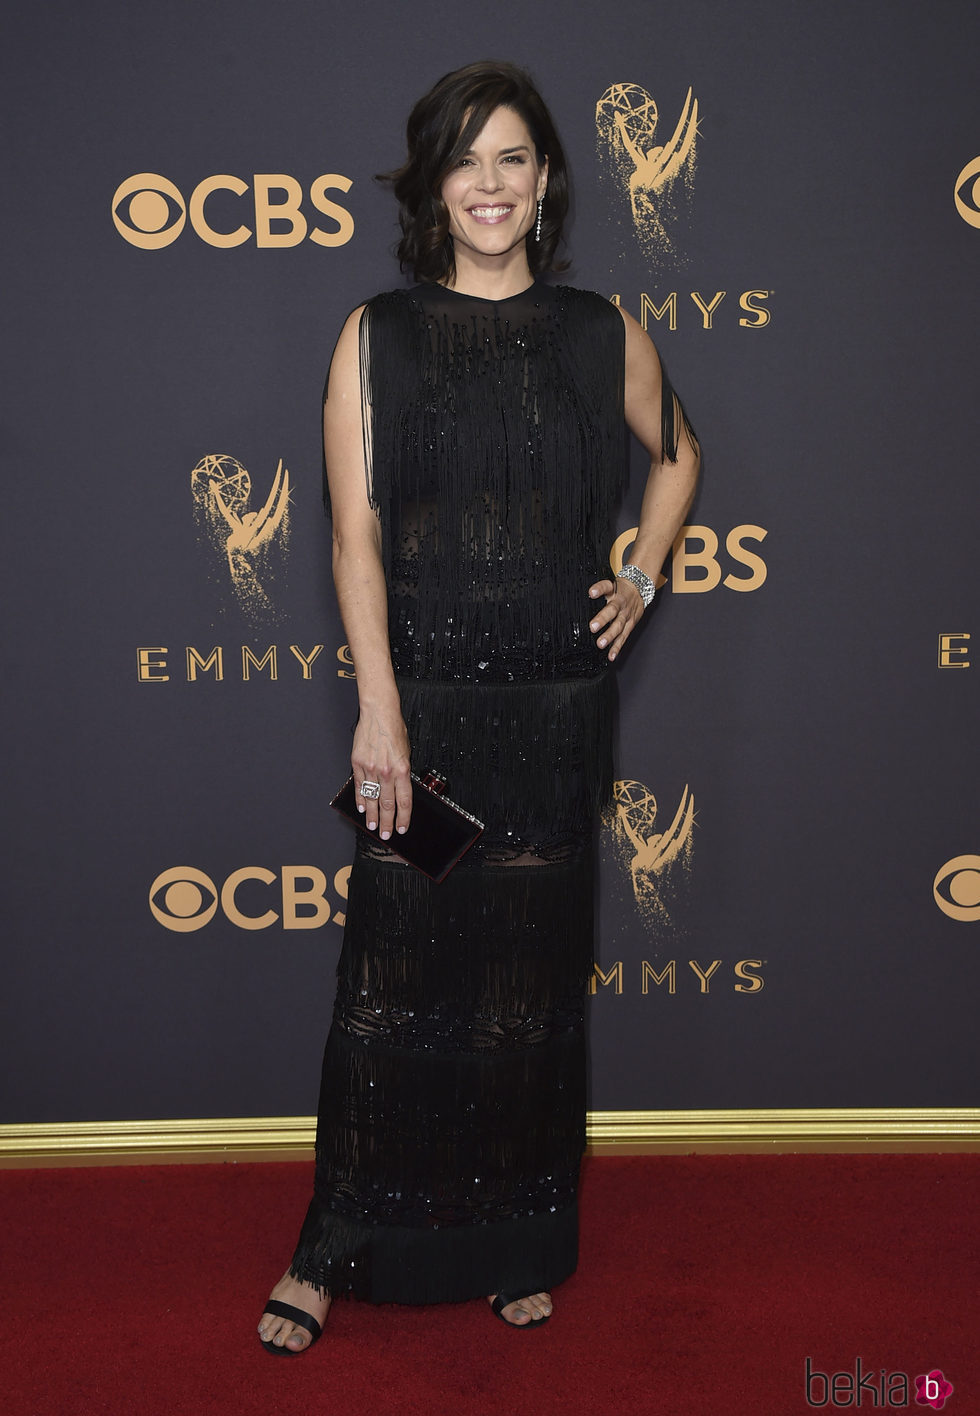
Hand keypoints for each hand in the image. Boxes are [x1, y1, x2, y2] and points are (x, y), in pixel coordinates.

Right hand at [351, 706, 411, 839]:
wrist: (379, 712)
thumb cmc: (394, 728)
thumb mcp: (407, 751)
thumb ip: (403, 771)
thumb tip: (401, 787)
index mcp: (402, 769)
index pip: (404, 801)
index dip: (403, 817)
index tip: (402, 828)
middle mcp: (386, 771)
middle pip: (388, 804)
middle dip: (387, 822)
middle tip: (386, 835)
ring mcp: (370, 768)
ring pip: (372, 798)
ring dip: (373, 815)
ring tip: (373, 827)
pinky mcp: (357, 763)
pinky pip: (359, 787)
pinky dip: (361, 800)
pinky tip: (362, 809)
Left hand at [588, 576, 644, 661]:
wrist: (640, 589)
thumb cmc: (620, 589)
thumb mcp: (610, 585)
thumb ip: (598, 591)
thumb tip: (577, 600)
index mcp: (613, 590)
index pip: (606, 586)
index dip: (599, 589)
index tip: (591, 593)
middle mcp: (620, 602)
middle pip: (612, 610)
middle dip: (603, 619)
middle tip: (592, 627)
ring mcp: (626, 614)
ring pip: (618, 625)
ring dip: (609, 636)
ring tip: (601, 644)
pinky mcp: (631, 624)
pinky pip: (623, 636)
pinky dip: (617, 647)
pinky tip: (611, 655)